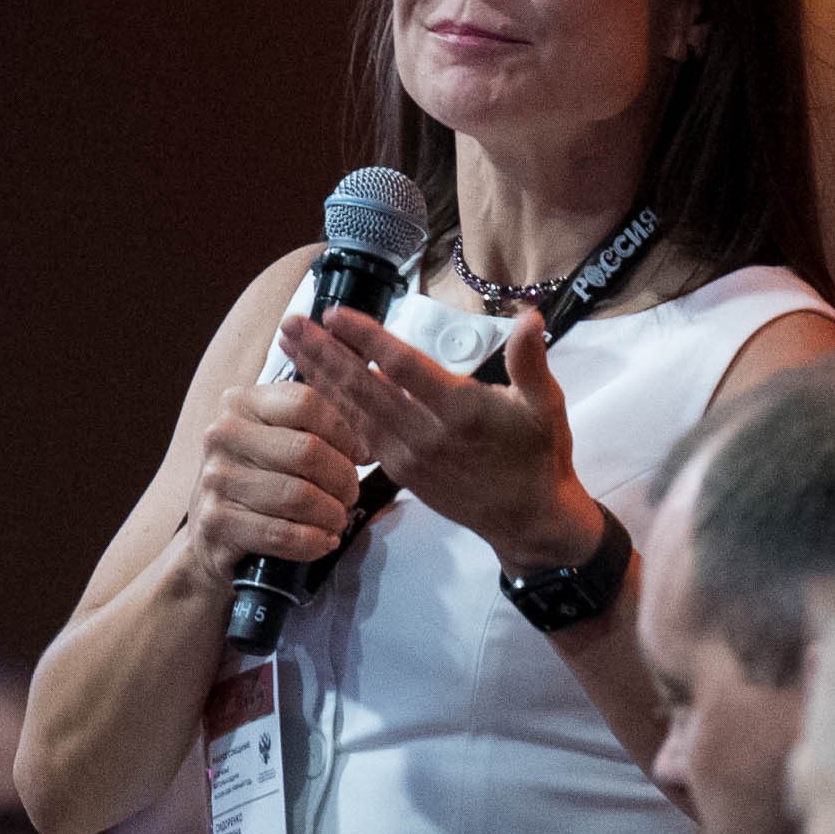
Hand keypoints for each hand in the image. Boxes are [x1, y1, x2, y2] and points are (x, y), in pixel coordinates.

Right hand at [188, 367, 367, 581]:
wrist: (213, 536)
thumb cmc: (261, 481)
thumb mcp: (280, 440)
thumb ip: (321, 423)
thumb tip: (369, 426)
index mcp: (241, 403)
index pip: (306, 403)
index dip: (343, 432)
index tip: (356, 455)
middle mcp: (222, 435)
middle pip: (307, 451)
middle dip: (343, 479)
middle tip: (350, 495)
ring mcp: (216, 479)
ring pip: (298, 496)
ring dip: (331, 514)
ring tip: (337, 520)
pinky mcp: (216, 523)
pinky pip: (282, 534)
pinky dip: (313, 542)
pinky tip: (321, 541)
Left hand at [273, 301, 596, 574]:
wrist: (527, 519)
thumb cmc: (538, 456)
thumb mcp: (545, 405)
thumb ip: (531, 359)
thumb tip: (530, 315)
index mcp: (461, 410)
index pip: (402, 366)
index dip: (365, 338)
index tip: (334, 314)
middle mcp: (427, 434)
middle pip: (363, 386)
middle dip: (323, 352)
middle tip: (290, 323)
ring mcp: (409, 456)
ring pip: (354, 410)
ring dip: (319, 376)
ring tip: (289, 345)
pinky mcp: (400, 471)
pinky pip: (359, 434)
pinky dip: (333, 408)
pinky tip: (312, 387)